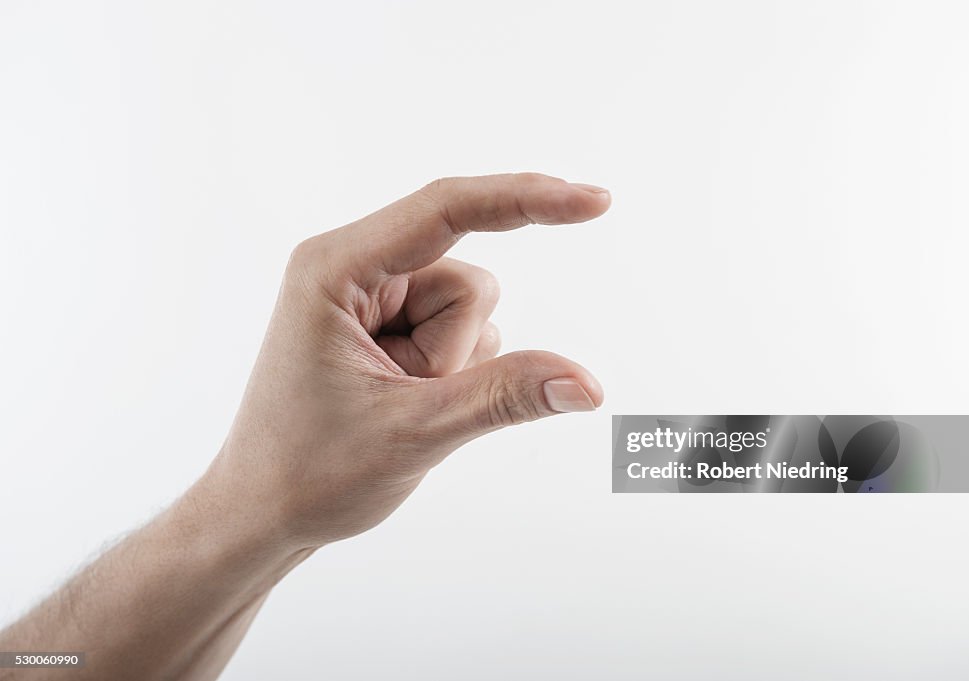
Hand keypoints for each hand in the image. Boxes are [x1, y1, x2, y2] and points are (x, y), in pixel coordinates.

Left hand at [208, 173, 609, 548]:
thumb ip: (506, 397)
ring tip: (395, 403)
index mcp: (335, 268)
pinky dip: (451, 371)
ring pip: (472, 309)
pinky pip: (462, 332)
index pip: (446, 210)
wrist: (262, 514)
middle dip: (459, 349)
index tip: (595, 202)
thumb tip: (589, 384)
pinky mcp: (387, 324)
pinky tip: (402, 401)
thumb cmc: (310, 472)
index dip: (527, 200)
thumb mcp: (415, 431)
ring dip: (455, 366)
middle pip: (468, 279)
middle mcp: (351, 267)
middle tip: (404, 398)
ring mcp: (371, 297)